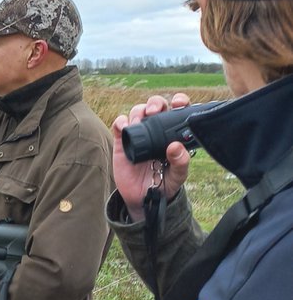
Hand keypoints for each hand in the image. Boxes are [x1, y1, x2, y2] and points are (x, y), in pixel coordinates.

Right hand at [111, 93, 191, 220]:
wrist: (142, 198)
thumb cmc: (164, 184)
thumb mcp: (177, 176)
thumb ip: (181, 162)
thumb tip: (175, 146)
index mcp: (172, 133)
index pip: (177, 111)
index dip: (179, 101)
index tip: (179, 103)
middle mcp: (155, 130)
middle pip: (155, 106)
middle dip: (155, 103)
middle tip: (154, 112)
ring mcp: (138, 134)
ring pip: (137, 111)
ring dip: (138, 111)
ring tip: (138, 122)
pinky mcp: (122, 141)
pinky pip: (119, 124)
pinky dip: (120, 122)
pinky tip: (124, 127)